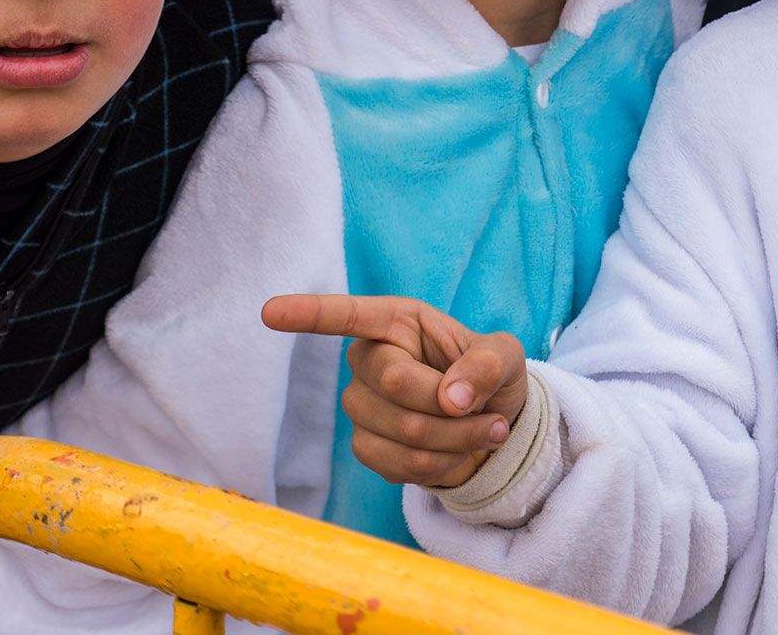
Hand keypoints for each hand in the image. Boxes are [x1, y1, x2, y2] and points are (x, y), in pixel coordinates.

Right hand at [263, 293, 527, 489]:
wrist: (492, 424)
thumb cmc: (491, 376)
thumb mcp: (507, 357)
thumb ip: (487, 365)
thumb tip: (451, 397)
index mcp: (398, 322)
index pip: (348, 315)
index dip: (308, 314)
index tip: (269, 312)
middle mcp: (369, 360)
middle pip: (395, 387)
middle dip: (453, 410)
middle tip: (493, 416)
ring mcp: (360, 406)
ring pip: (402, 432)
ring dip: (457, 441)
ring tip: (486, 432)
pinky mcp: (365, 446)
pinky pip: (398, 465)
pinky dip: (443, 466)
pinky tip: (458, 453)